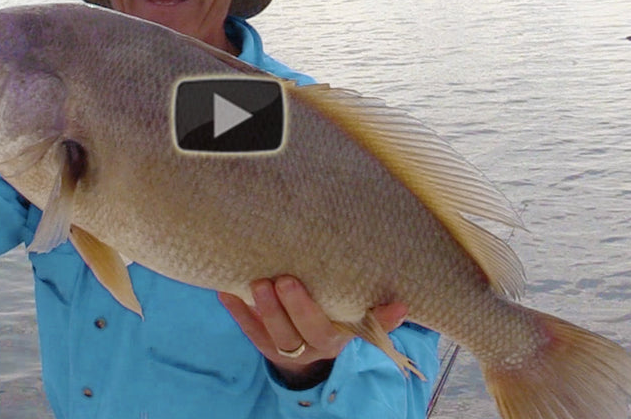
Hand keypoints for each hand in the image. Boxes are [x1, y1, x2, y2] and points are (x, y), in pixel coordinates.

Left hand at [218, 275, 407, 389]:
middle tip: (284, 280)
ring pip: (276, 335)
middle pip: (306, 332)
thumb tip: (404, 304)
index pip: (348, 327)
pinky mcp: (264, 344)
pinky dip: (238, 312)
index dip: (364, 319)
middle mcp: (316, 345)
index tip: (387, 304)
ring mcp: (288, 347)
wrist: (306, 351)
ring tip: (257, 283)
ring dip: (265, 310)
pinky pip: (250, 332)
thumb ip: (375, 312)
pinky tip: (226, 291)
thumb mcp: (352, 317)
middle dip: (295, 307)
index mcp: (340, 335)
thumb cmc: (332, 317)